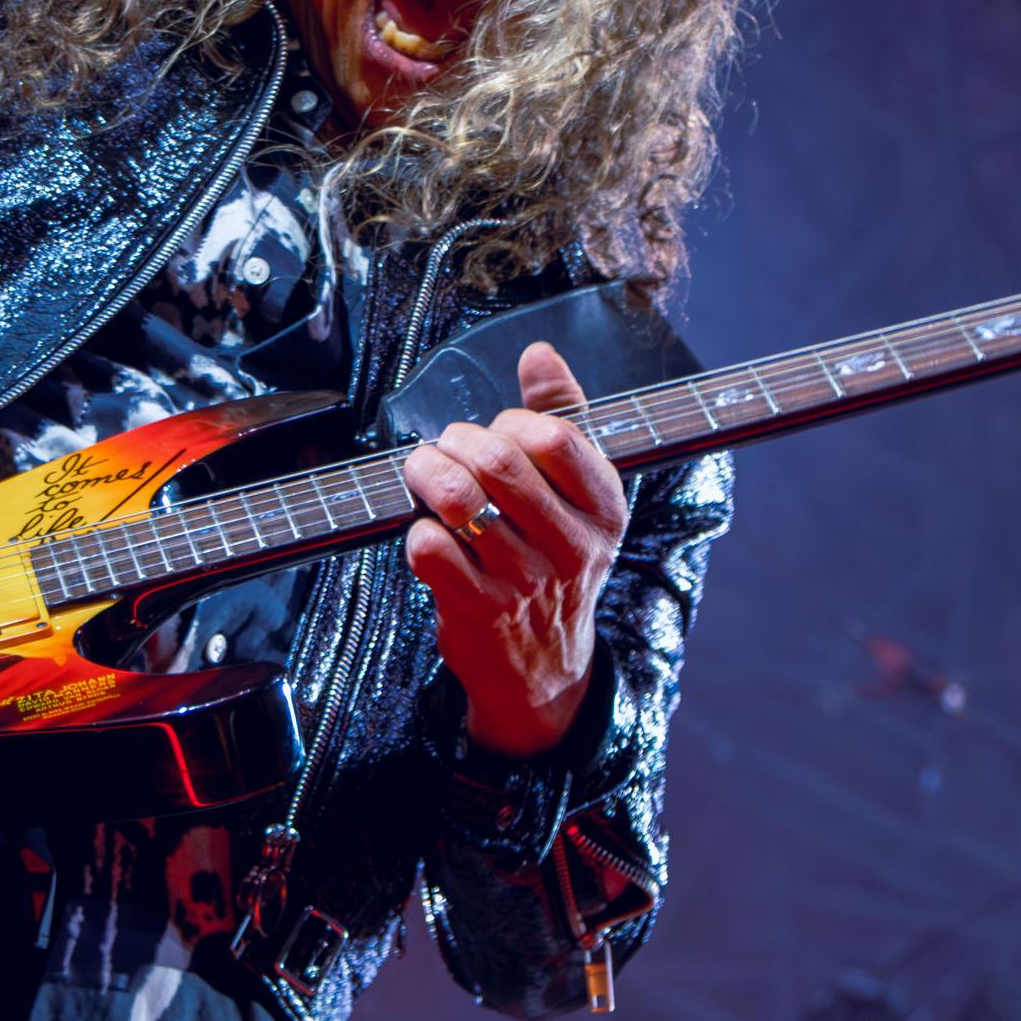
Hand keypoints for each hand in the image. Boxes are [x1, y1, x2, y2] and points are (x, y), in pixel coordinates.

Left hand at [402, 342, 626, 757]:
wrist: (543, 666)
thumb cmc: (554, 560)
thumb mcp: (580, 495)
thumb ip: (564, 416)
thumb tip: (540, 354)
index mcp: (605, 508)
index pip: (555, 437)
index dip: (510, 422)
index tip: (497, 434)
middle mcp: (571, 546)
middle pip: (499, 462)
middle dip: (457, 441)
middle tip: (445, 447)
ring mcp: (524, 581)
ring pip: (458, 500)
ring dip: (426, 473)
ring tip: (423, 472)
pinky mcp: (476, 609)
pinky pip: (429, 546)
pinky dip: (416, 529)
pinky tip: (428, 532)